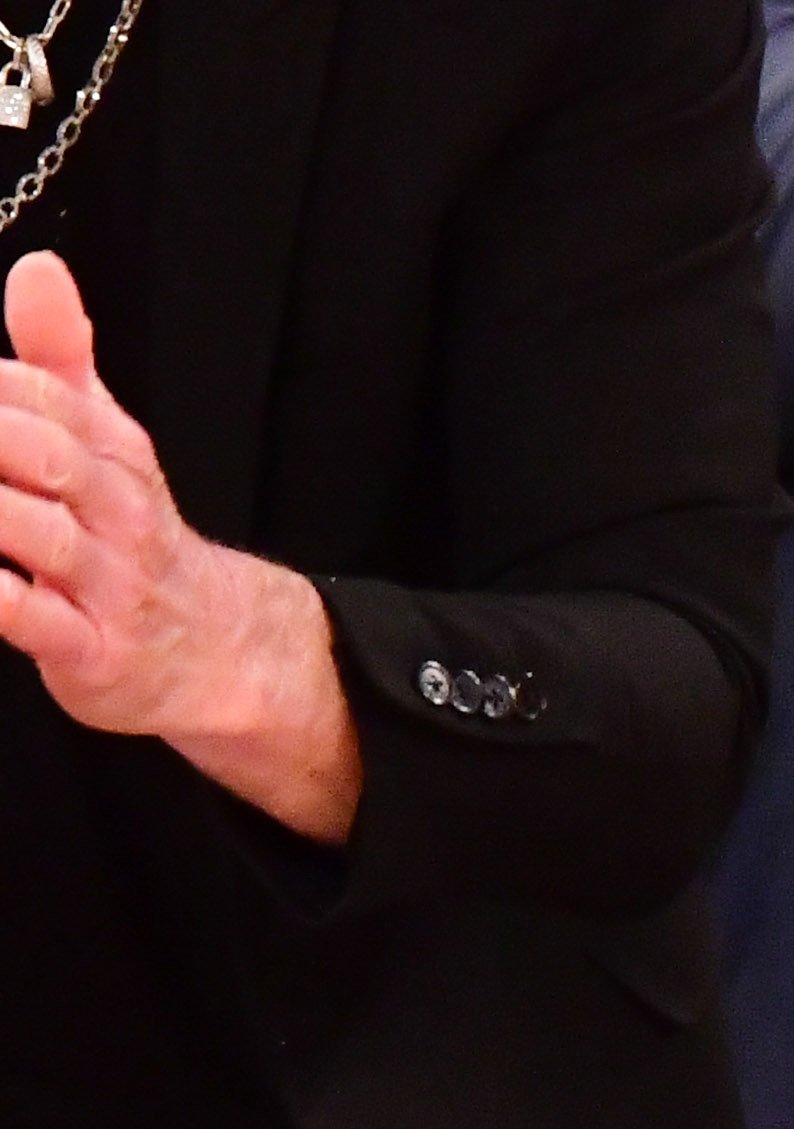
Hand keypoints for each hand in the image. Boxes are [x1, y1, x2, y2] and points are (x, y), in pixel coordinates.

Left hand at [0, 254, 359, 839]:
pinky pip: (32, 617)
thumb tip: (39, 268)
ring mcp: (107, 584)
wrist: (219, 651)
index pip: (42, 395)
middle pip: (43, 453)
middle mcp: (115, 512)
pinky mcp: (92, 651)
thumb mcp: (108, 442)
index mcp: (113, 453)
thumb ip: (61, 357)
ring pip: (35, 530)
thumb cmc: (132, 540)